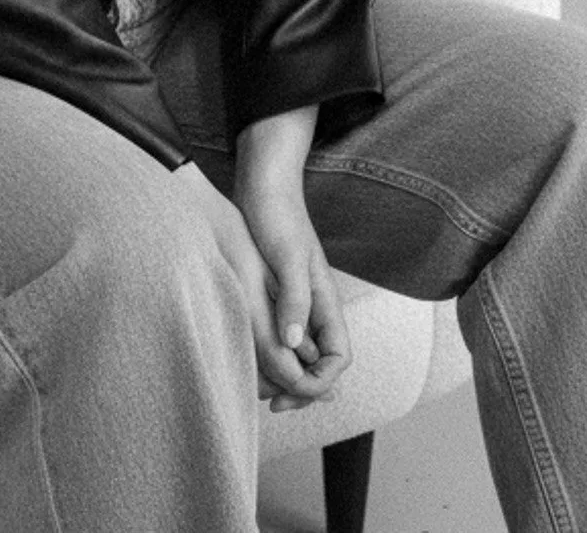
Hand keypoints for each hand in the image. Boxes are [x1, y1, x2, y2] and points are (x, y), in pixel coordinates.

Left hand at [233, 177, 350, 412]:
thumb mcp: (286, 257)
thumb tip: (292, 344)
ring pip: (299, 354)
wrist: (262, 183)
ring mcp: (296, 302)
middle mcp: (315, 306)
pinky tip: (248, 358)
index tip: (290, 391)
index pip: (338, 357)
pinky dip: (271, 355)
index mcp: (325, 299)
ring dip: (285, 375)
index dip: (320, 381)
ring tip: (258, 386)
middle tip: (271, 402)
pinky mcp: (276, 296)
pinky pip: (281, 337)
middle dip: (301, 388)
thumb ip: (293, 299)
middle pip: (320, 364)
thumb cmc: (277, 214)